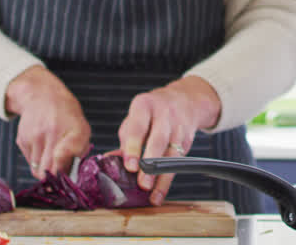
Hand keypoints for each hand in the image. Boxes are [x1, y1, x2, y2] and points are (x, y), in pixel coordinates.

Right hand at [4, 65, 90, 179]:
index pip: (64, 156)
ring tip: (51, 153)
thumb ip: (79, 151)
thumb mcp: (82, 129)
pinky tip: (41, 145)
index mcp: (73, 130)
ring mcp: (34, 137)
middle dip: (53, 177)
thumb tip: (69, 176)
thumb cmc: (66, 116)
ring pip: (37, 169)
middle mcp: (52, 133)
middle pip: (47, 171)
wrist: (42, 96)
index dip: (62, 170)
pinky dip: (36, 159)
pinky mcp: (22, 140)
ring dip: (44, 168)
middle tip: (59, 172)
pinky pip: (29, 161)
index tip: (63, 175)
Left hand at [118, 75, 221, 205]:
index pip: (138, 127)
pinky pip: (178, 162)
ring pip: (172, 154)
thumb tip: (107, 163)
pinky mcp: (188, 139)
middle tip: (142, 184)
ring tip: (152, 194)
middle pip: (158, 140)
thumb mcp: (136, 119)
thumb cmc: (152, 114)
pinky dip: (168, 179)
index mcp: (144, 105)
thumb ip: (125, 141)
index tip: (130, 167)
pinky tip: (160, 192)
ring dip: (162, 176)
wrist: (185, 101)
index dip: (133, 147)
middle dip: (150, 163)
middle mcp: (164, 114)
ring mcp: (178, 126)